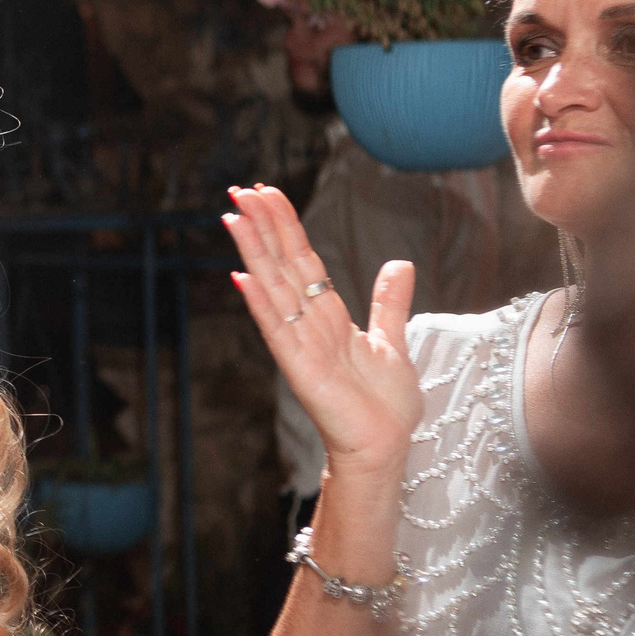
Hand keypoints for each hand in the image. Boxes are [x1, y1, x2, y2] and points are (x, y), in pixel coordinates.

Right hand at [225, 184, 418, 471]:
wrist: (385, 446)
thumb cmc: (386, 405)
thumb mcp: (392, 341)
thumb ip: (389, 302)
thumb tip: (400, 263)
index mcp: (327, 315)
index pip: (302, 260)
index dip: (286, 226)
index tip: (267, 194)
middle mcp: (307, 324)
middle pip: (281, 264)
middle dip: (262, 226)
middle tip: (240, 189)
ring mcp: (300, 345)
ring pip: (273, 288)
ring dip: (254, 252)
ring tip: (234, 217)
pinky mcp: (300, 370)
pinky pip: (277, 330)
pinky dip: (260, 305)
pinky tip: (243, 278)